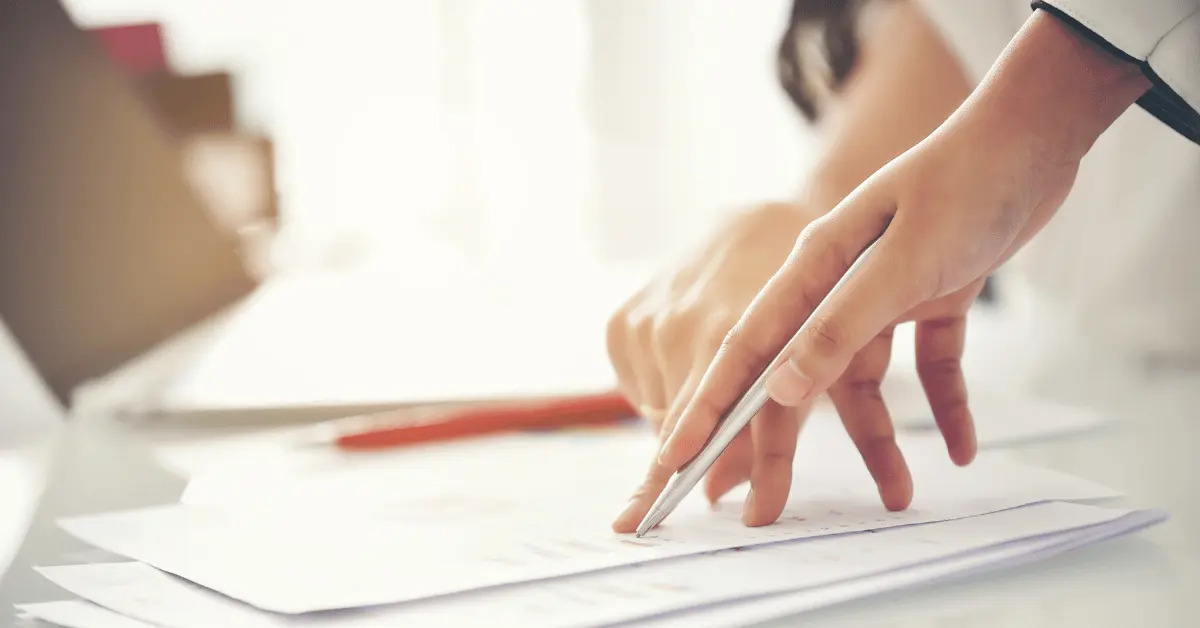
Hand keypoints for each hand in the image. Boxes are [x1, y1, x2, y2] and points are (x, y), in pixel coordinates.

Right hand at [606, 203, 817, 524]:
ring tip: (711, 397)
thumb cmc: (810, 295)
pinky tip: (688, 371)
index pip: (694, 421)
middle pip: (675, 424)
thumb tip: (719, 491)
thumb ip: (773, 425)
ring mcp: (646, 320)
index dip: (669, 474)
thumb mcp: (810, 358)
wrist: (770, 220)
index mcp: (728, 330)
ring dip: (683, 422)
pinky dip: (663, 394)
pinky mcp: (621, 321)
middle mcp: (678, 323)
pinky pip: (638, 388)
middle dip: (688, 457)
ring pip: (659, 411)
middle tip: (669, 498)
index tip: (636, 518)